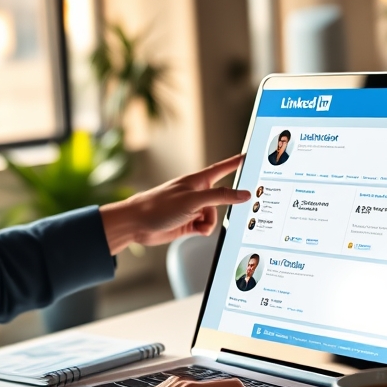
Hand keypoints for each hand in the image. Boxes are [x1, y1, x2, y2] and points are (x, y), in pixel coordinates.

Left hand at [99, 154, 249, 253]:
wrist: (138, 224)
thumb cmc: (159, 206)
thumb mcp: (194, 200)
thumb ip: (221, 196)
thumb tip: (244, 194)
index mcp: (198, 180)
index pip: (223, 168)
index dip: (237, 162)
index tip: (249, 157)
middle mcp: (197, 193)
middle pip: (223, 199)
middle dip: (223, 207)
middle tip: (222, 209)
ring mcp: (193, 208)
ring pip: (215, 216)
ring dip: (209, 222)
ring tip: (195, 222)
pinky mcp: (189, 223)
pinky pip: (206, 227)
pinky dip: (203, 229)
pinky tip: (192, 229)